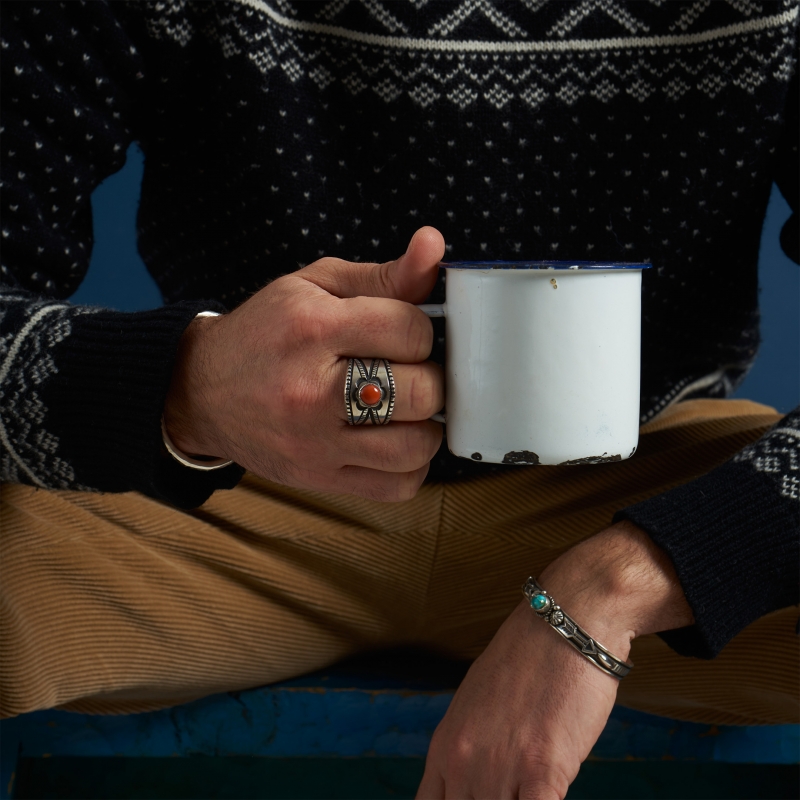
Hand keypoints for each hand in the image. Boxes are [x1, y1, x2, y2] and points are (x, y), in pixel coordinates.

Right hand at [163, 227, 445, 500]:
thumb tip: (434, 243)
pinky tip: (393, 440)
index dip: (420, 329)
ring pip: (416, 446)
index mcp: (312, 329)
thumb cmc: (265, 333)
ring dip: (426, 425)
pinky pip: (397, 486)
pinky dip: (411, 465)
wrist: (200, 392)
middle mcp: (313, 390)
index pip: (409, 329)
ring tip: (406, 409)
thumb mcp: (313, 287)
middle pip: (422, 391)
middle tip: (409, 371)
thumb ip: (382, 274)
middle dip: (430, 377)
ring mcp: (315, 443)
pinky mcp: (318, 479)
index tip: (403, 333)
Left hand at [417, 522, 693, 798]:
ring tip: (528, 787)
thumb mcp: (478, 700)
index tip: (475, 798)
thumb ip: (473, 745)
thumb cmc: (528, 655)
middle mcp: (464, 761)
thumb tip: (478, 779)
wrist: (564, 622)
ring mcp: (500, 768)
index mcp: (445, 745)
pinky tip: (548, 792)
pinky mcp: (542, 772)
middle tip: (510, 790)